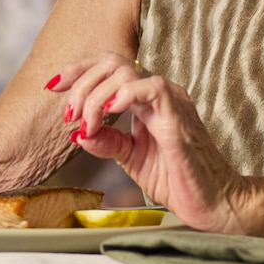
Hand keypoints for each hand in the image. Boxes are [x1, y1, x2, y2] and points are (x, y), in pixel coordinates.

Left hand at [50, 55, 263, 235]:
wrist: (210, 202)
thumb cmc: (178, 179)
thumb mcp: (130, 157)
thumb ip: (106, 141)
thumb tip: (78, 131)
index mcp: (147, 99)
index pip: (109, 67)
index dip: (78, 71)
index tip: (53, 86)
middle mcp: (158, 92)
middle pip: (111, 62)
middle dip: (80, 83)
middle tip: (68, 115)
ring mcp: (170, 99)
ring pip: (123, 71)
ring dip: (94, 96)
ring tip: (85, 124)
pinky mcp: (177, 114)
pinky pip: (149, 87)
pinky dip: (122, 95)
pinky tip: (108, 114)